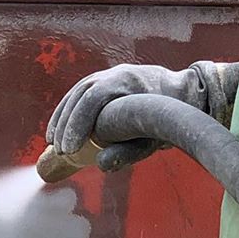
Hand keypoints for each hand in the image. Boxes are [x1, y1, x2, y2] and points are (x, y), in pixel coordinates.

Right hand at [46, 60, 238, 171]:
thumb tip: (101, 165)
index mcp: (130, 81)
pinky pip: (82, 92)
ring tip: (52, 141)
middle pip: (81, 93)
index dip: (77, 123)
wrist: (186, 94)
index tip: (69, 149)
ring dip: (62, 116)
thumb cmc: (171, 119)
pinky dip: (68, 110)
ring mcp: (111, 73)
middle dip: (66, 123)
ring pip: (78, 91)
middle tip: (59, 150)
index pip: (94, 97)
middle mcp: (117, 72)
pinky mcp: (107, 80)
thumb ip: (128, 151)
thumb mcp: (153, 138)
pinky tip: (60, 128)